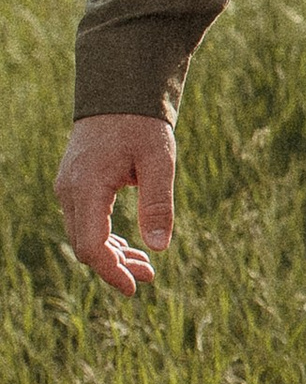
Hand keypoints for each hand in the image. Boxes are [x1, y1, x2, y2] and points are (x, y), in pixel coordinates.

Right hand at [55, 113, 177, 297]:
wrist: (118, 94)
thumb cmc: (141, 125)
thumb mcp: (159, 162)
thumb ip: (158, 203)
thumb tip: (160, 248)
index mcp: (86, 187)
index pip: (91, 246)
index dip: (111, 272)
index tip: (134, 289)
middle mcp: (69, 191)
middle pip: (84, 246)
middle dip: (114, 267)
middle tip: (149, 276)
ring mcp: (68, 188)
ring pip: (83, 236)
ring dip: (111, 255)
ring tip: (145, 266)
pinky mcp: (74, 185)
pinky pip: (84, 222)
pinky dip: (104, 238)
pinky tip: (129, 247)